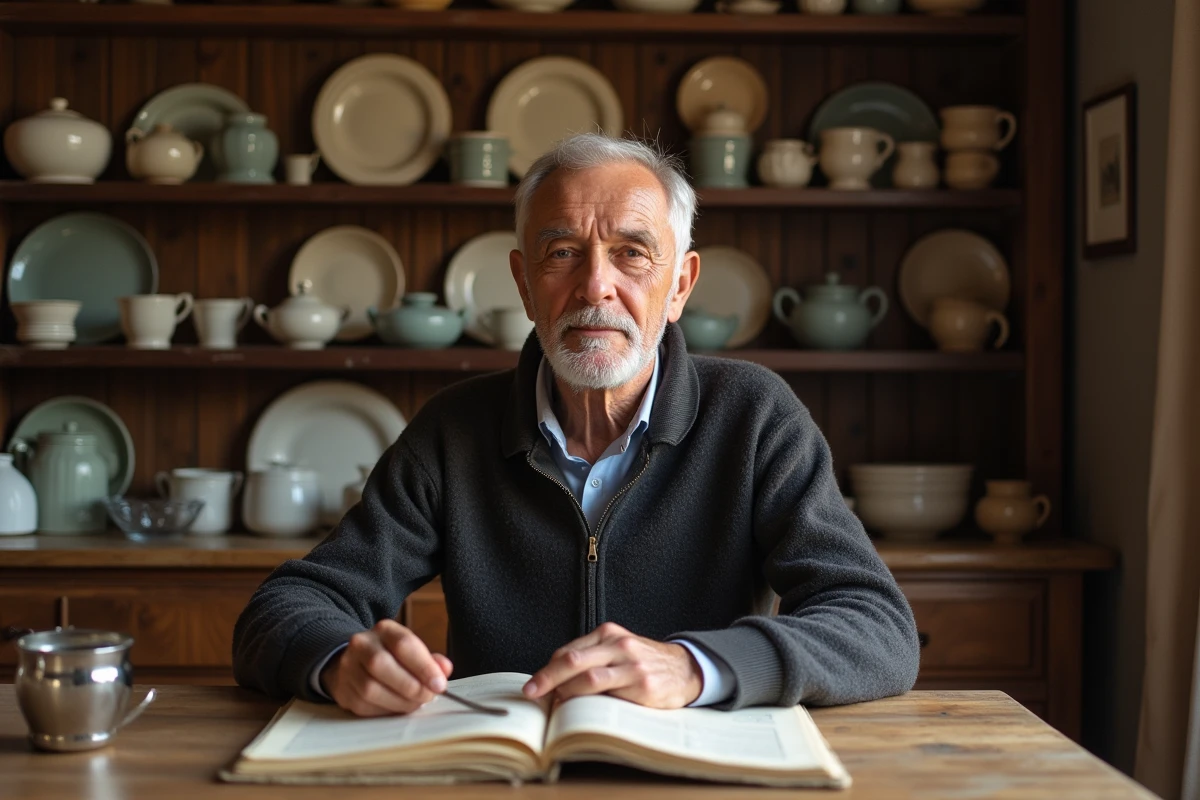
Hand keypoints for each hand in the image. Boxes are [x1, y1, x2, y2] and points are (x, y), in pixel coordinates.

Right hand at [320, 619, 453, 716]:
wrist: (355, 662)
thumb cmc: (392, 657)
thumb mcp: (412, 651)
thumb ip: (431, 660)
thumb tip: (444, 670)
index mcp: (384, 630)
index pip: (403, 644)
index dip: (424, 666)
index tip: (440, 684)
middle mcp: (362, 644)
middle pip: (381, 664)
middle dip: (410, 686)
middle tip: (428, 696)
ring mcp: (348, 668)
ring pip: (370, 689)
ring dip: (399, 702)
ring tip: (415, 703)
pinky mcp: (343, 691)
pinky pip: (365, 706)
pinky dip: (386, 710)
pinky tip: (398, 707)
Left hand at [522, 622, 701, 708]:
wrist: (686, 668)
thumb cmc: (645, 662)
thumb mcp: (619, 649)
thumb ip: (592, 658)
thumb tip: (556, 681)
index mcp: (609, 634)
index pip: (568, 651)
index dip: (548, 669)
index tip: (534, 686)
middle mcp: (619, 645)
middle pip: (572, 660)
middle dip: (547, 678)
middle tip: (531, 693)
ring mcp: (631, 665)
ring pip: (588, 676)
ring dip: (566, 691)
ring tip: (554, 704)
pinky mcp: (643, 685)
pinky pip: (609, 694)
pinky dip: (590, 702)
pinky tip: (581, 710)